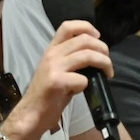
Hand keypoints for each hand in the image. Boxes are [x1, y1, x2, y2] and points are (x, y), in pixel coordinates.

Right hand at [2, 19, 110, 139]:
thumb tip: (95, 56)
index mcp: (52, 49)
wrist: (32, 113)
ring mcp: (53, 67)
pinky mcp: (56, 82)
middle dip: (103, 49)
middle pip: (84, 40)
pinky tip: (82, 91)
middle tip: (108, 62)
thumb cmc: (47, 94)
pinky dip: (87, 84)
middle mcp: (52, 54)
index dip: (87, 27)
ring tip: (108, 73)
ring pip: (87, 55)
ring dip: (104, 63)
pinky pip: (82, 79)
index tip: (98, 37)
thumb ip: (71, 59)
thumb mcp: (57, 70)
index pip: (68, 26)